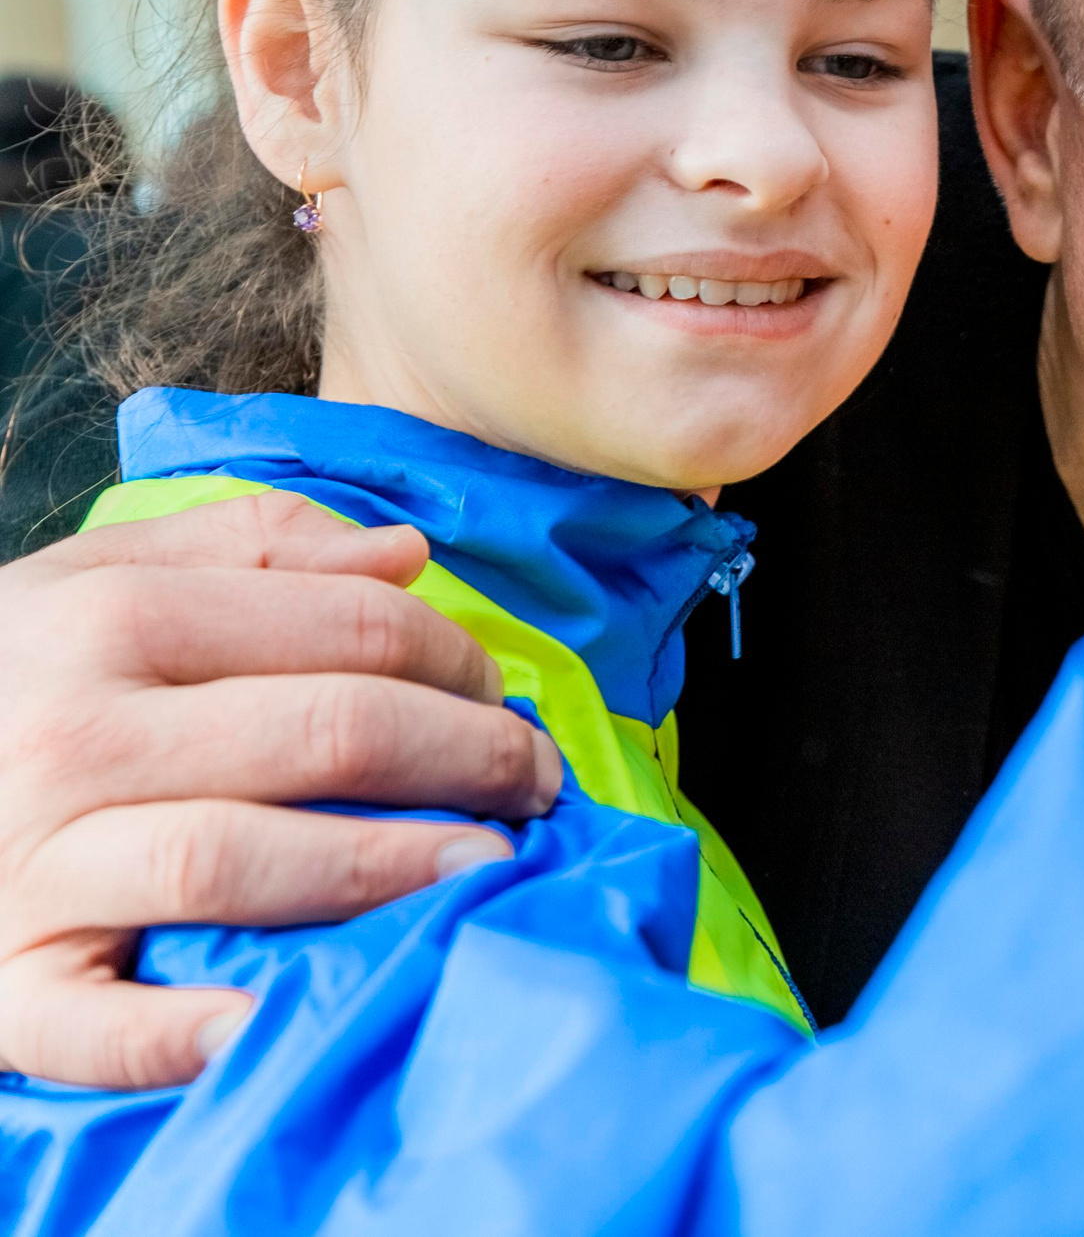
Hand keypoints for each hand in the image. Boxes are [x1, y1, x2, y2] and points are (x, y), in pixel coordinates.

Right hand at [0, 492, 560, 1088]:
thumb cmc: (7, 679)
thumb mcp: (96, 579)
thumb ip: (251, 550)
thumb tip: (405, 554)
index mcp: (110, 622)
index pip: (344, 630)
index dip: (456, 659)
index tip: (502, 693)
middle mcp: (72, 739)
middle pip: (326, 736)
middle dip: (465, 757)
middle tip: (534, 780)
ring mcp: (29, 869)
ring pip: (238, 861)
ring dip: (383, 870)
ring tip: (485, 866)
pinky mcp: (0, 985)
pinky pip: (100, 1026)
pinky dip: (190, 1030)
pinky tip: (278, 1016)